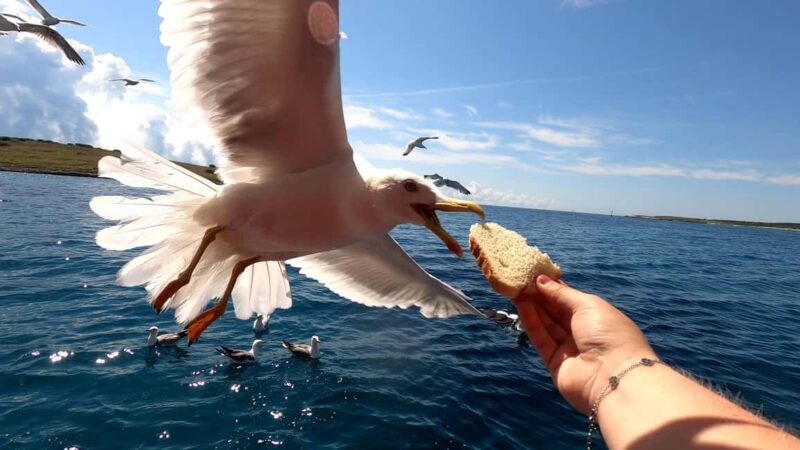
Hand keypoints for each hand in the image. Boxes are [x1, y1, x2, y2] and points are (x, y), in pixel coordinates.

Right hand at [513, 275, 655, 414]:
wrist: (614, 378)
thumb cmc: (608, 334)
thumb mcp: (587, 305)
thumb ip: (561, 294)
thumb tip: (541, 280)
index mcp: (597, 317)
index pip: (570, 299)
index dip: (553, 287)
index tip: (535, 275)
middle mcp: (583, 333)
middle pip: (556, 312)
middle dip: (540, 296)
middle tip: (521, 280)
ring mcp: (569, 349)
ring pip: (547, 325)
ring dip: (532, 307)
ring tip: (517, 290)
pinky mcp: (555, 363)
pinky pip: (542, 339)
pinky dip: (532, 322)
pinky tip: (522, 306)